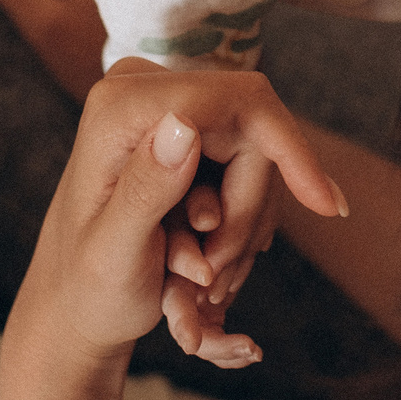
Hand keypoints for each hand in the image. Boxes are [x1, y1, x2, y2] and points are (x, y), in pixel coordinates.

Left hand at [11, 68, 345, 370]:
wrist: (73, 309)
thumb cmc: (87, 290)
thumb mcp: (114, 253)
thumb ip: (147, 187)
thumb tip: (187, 121)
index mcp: (122, 107)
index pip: (240, 101)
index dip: (292, 151)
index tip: (327, 208)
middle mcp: (143, 90)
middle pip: (253, 132)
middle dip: (247, 210)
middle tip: (212, 274)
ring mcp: (164, 106)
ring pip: (255, 153)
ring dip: (241, 223)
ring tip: (199, 277)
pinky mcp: (181, 128)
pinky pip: (245, 164)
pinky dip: (238, 218)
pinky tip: (207, 258)